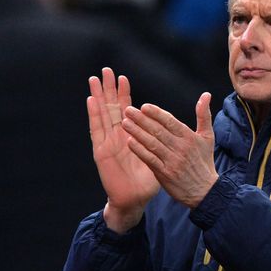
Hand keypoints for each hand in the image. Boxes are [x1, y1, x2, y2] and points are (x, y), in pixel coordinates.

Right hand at [88, 68, 159, 232]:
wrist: (135, 200)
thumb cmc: (147, 180)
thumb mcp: (160, 156)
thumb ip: (165, 141)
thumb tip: (179, 130)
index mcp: (130, 135)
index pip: (126, 110)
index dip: (124, 94)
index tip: (123, 77)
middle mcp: (117, 136)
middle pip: (111, 107)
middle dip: (108, 89)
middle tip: (105, 70)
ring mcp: (107, 142)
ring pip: (102, 114)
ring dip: (98, 96)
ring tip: (94, 79)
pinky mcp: (101, 151)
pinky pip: (97, 130)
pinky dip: (94, 115)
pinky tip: (91, 100)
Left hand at [121, 92, 216, 207]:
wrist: (205, 191)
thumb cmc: (204, 161)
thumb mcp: (208, 137)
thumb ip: (204, 115)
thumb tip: (206, 94)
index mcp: (189, 137)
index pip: (170, 121)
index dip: (156, 113)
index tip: (143, 106)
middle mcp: (180, 148)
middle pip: (158, 131)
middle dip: (141, 120)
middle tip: (128, 110)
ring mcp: (172, 161)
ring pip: (152, 143)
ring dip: (137, 132)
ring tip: (125, 123)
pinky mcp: (165, 174)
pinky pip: (149, 159)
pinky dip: (139, 150)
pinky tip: (129, 141)